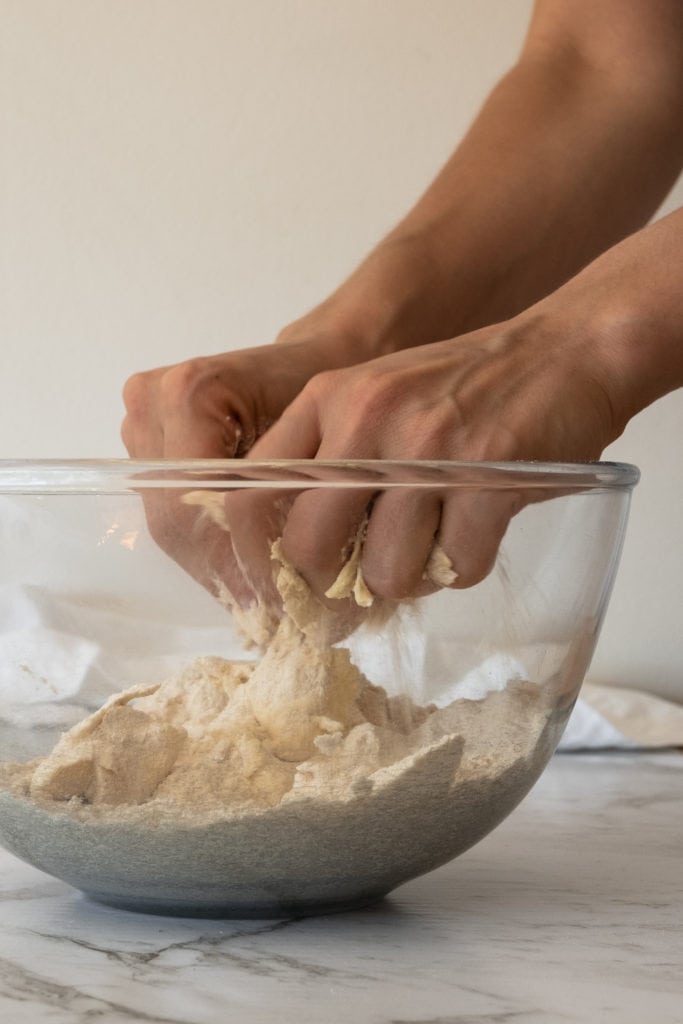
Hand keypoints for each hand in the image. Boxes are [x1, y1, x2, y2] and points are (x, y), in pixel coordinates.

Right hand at [120, 329, 377, 635]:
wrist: (324, 356)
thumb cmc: (334, 390)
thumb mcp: (330, 444)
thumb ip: (296, 500)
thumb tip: (289, 582)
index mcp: (190, 393)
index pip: (196, 502)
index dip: (238, 557)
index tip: (282, 598)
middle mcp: (152, 404)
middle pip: (176, 519)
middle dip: (228, 571)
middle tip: (279, 612)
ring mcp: (141, 427)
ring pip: (171, 525)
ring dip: (219, 567)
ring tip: (271, 598)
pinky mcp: (146, 449)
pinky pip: (172, 515)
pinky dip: (213, 549)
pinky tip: (252, 573)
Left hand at [239, 305, 621, 599]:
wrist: (563, 352)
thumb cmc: (465, 388)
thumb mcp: (373, 397)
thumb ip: (326, 459)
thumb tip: (290, 559)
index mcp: (328, 398)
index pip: (248, 496)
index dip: (253, 560)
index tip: (277, 590)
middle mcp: (367, 418)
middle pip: (307, 548)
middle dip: (330, 587)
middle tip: (357, 590)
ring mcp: (428, 448)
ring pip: (384, 573)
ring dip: (409, 580)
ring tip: (432, 545)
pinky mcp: (489, 479)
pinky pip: (456, 568)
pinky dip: (464, 567)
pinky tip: (475, 532)